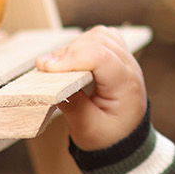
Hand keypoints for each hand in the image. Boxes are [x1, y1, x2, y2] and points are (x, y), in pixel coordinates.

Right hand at [36, 26, 147, 151]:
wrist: (125, 138)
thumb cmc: (108, 137)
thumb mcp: (88, 130)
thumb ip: (73, 107)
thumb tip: (53, 84)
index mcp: (125, 85)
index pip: (100, 57)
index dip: (71, 58)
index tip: (46, 68)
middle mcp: (129, 67)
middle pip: (98, 41)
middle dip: (69, 52)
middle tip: (47, 70)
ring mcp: (125, 59)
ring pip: (99, 35)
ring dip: (76, 46)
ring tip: (59, 66)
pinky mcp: (117, 56)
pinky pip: (102, 37)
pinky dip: (84, 43)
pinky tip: (72, 59)